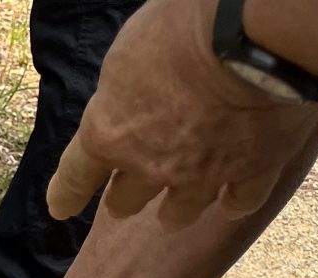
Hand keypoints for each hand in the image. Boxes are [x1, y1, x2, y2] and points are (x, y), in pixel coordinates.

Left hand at [46, 0, 317, 227]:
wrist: (256, 38)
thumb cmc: (186, 26)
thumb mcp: (130, 50)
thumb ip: (123, 86)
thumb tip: (126, 92)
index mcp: (110, 133)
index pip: (74, 177)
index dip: (66, 195)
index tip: (61, 208)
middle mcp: (151, 166)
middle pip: (124, 202)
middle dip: (125, 196)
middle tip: (131, 191)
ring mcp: (202, 176)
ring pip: (180, 212)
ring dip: (175, 209)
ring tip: (177, 209)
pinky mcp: (252, 173)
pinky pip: (238, 203)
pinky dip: (234, 201)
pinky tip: (233, 200)